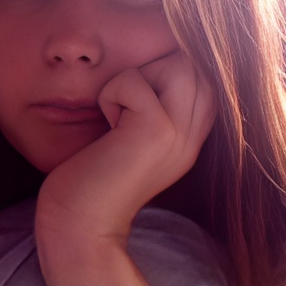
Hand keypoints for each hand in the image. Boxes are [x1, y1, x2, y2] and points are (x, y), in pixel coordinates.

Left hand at [35, 51, 215, 285]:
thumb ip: (157, 107)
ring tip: (118, 112)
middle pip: (194, 64)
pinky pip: (134, 80)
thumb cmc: (94, 175)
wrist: (80, 222)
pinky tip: (107, 124)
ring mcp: (180, 134)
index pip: (205, 76)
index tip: (134, 97)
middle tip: (126, 105)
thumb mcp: (136, 139)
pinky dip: (111, 93)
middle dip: (153, 68)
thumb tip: (157, 63)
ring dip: (136, 77)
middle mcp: (194, 137)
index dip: (168, 70)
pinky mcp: (156, 131)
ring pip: (174, 64)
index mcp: (191, 138)